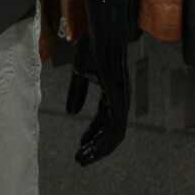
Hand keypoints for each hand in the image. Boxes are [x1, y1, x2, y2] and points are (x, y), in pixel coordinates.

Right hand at [65, 36, 130, 165]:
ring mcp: (122, 102)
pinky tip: (89, 145)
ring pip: (114, 135)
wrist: (102, 35)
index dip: (92, 135)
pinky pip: (115, 128)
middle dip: (95, 147)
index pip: (104, 121)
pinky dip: (103, 140)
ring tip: (82, 158)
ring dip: (98, 149)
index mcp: (111, 94)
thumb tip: (72, 114)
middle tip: (80, 160)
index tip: (80, 146)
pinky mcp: (120, 101)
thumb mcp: (79, 72)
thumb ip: (77, 92)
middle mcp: (119, 101)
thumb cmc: (92, 47)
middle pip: (110, 132)